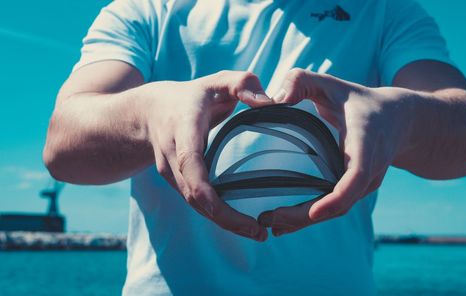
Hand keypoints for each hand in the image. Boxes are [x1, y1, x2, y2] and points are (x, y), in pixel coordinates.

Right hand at [143, 71, 272, 240]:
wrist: (150, 112)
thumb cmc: (190, 96)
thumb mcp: (216, 81)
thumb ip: (242, 83)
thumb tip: (269, 102)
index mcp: (183, 130)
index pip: (189, 162)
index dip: (204, 189)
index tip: (224, 209)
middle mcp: (173, 157)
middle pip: (194, 195)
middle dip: (225, 218)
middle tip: (259, 233)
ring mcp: (172, 173)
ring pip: (195, 205)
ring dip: (224, 222)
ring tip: (257, 233)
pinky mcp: (177, 183)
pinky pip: (196, 203)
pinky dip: (218, 216)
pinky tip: (241, 224)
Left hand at [258, 68, 414, 235]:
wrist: (398, 118)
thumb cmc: (358, 100)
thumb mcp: (331, 83)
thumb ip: (301, 81)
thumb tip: (274, 101)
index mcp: (366, 142)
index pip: (357, 175)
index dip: (338, 197)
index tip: (315, 213)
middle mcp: (370, 168)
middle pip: (341, 203)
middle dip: (306, 216)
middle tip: (270, 220)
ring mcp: (366, 182)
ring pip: (337, 210)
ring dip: (305, 221)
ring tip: (271, 224)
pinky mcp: (359, 189)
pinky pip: (337, 207)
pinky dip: (312, 216)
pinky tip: (285, 223)